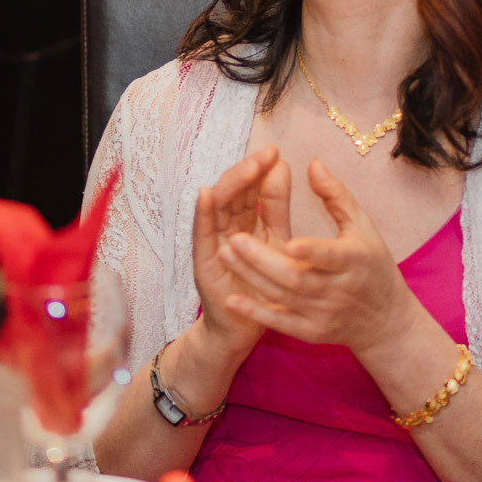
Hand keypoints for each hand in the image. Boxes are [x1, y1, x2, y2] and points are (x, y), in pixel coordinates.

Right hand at [189, 144, 290, 360]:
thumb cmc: (262, 286)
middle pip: (233, 192)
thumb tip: (281, 165)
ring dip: (231, 185)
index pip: (250, 188)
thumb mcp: (276, 241)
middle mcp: (225, 229)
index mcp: (244, 222)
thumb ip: (276, 207)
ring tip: (248, 168)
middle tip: (266, 154)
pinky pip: (200, 234)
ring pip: (216, 206)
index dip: (261, 170)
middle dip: (248, 171)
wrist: (244, 329)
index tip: (276, 152)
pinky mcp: (202, 263)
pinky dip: (201, 213)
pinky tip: (206, 195)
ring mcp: (212, 244)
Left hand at [217, 159, 423, 356]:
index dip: (310, 251)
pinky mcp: (312, 332)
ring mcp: (324, 314)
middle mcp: (339, 290)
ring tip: (224, 255)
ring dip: (253, 278)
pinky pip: (281, 324)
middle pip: (297, 278)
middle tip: (233, 239)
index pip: (330, 256)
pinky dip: (257, 314)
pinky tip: (233, 301)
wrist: (386, 321)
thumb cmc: (373, 265)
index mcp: (354, 260)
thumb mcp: (363, 227)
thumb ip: (336, 195)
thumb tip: (312, 163)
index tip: (286, 240)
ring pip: (283, 298)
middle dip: (263, 260)